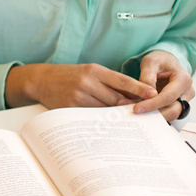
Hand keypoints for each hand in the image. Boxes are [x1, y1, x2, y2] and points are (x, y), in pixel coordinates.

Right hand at [6, 62, 157, 109]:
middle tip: (146, 114)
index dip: (139, 88)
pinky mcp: (71, 109)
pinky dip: (101, 120)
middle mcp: (87, 83)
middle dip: (131, 107)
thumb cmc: (70, 75)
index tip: (154, 94)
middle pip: (117, 99)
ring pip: (106, 110)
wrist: (42, 80)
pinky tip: (108, 124)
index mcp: (94, 70)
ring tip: (129, 121)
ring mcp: (78, 97)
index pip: (122, 80)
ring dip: (117, 116)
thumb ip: (109, 82)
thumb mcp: (89, 72)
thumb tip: (133, 96)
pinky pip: (92, 117)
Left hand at [131, 51, 194, 120]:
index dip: (152, 104)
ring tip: (138, 113)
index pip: (168, 96)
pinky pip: (168, 112)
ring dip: (155, 115)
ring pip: (171, 114)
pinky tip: (143, 112)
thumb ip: (148, 78)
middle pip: (173, 110)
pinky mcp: (178, 104)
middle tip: (136, 114)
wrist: (166, 61)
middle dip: (154, 114)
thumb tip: (147, 95)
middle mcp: (187, 91)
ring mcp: (184, 99)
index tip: (138, 109)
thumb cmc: (160, 60)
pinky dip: (156, 114)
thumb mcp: (150, 63)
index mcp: (183, 79)